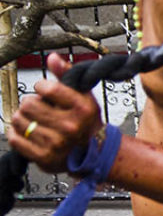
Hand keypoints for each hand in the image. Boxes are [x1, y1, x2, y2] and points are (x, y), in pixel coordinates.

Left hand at [8, 54, 103, 172]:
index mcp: (82, 108)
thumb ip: (66, 75)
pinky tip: (29, 134)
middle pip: (28, 103)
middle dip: (31, 104)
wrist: (94, 153)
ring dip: (23, 119)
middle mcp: (70, 126)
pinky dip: (17, 134)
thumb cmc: (85, 122)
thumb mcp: (83, 95)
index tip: (47, 93)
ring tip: (36, 123)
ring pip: (19, 120)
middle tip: (42, 111)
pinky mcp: (44, 157)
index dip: (42, 87)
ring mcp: (56, 143)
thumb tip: (52, 58)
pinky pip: (15, 138)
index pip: (46, 88)